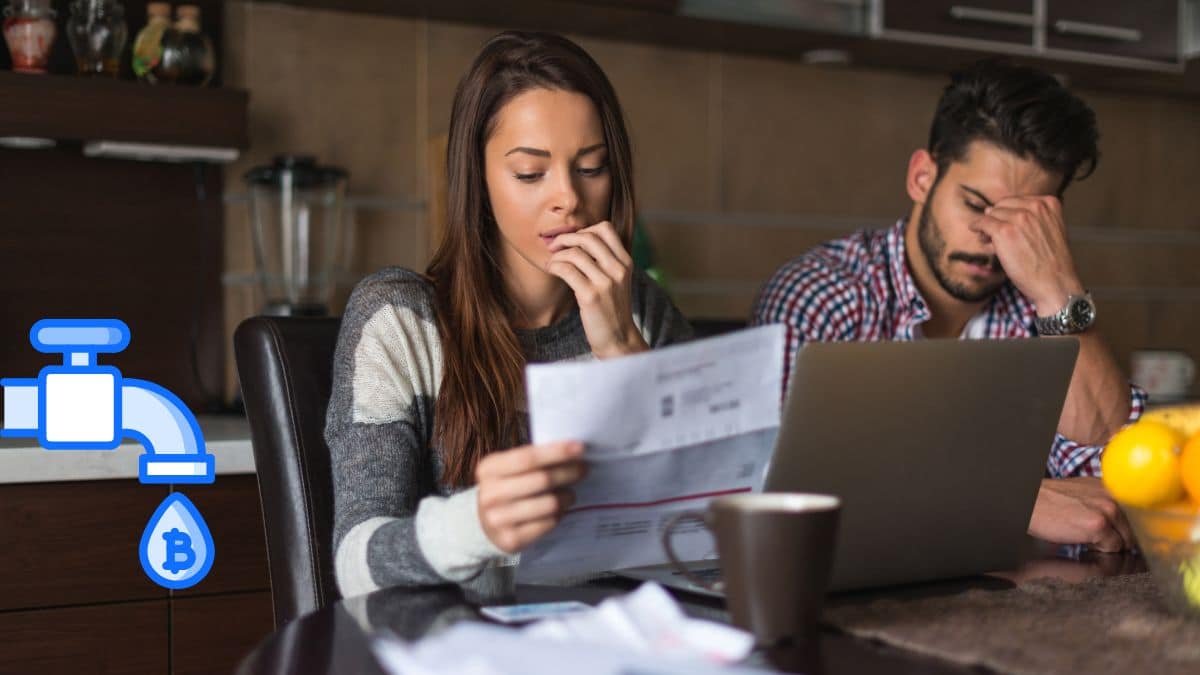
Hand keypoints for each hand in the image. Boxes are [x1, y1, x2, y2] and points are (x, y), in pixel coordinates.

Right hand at [475, 441, 587, 553]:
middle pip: (542, 480)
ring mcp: (498, 519)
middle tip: (583, 469)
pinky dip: (559, 515)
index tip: (579, 448)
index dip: (556, 452)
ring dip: (567, 497)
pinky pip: (548, 523)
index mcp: (489, 469)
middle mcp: (490, 494)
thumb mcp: (508, 468)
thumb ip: (533, 459)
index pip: (528, 457)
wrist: (484, 523)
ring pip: (549, 504)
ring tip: (570, 494)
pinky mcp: (511, 539)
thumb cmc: (506, 488)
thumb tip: (572, 451)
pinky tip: (558, 510)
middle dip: (568, 472)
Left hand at [546, 221, 648, 358]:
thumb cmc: (612, 309)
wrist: (618, 339)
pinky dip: (554, 266)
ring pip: (575, 253)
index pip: (606, 228)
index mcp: (625, 262)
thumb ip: (605, 261)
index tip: (573, 241)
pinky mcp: (591, 296)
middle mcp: (618, 269)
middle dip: (565, 238)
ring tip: (551, 263)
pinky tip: (551, 270)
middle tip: (554, 247)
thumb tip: (577, 241)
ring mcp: (606, 283)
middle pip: (588, 237)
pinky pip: (567, 270)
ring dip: (557, 255)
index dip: (585, 229)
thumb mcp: (617, 281)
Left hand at [971, 195, 1084, 313]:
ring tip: (988, 239)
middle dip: (997, 218)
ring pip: (992, 214)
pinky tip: (975, 230)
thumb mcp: (1051, 230)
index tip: (1005, 225)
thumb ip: (1032, 218)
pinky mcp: (1004, 231)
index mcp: (1049, 203)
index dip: (1008, 214)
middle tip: (993, 234)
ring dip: (987, 226)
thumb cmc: (1051, 263)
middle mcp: (1035, 206)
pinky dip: (976, 226)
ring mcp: (1019, 218)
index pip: (1018, 201)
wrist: (1055, 283)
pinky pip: (983, 222)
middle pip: (1003, 206)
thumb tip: (991, 210)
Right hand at [1027, 477, 1134, 551]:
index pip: (1137, 515)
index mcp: (1111, 487)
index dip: (1130, 530)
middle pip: (1134, 530)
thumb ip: (1104, 503)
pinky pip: (1112, 548)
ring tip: (1086, 538)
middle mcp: (1113, 495)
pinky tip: (1082, 540)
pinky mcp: (1099, 525)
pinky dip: (1099, 550)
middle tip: (1097, 538)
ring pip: (1125, 541)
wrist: (1029, 503)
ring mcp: (1108, 509)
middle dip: (1119, 540)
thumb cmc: (1050, 502)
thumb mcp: (1082, 493)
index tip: (1126, 538)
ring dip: (1109, 546)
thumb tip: (1124, 526)